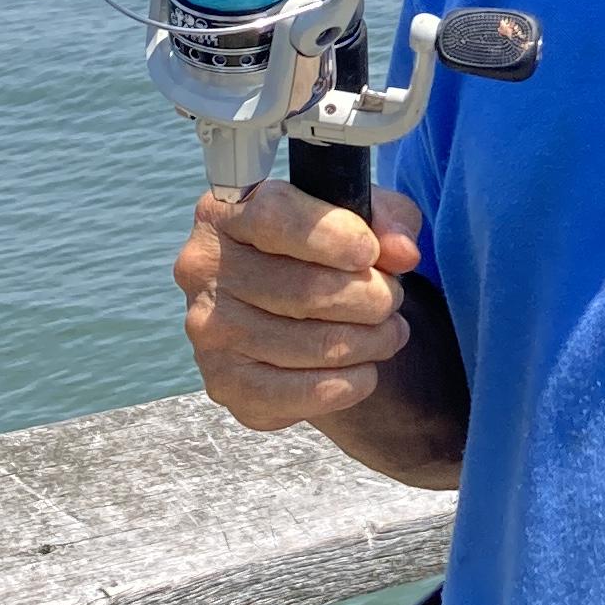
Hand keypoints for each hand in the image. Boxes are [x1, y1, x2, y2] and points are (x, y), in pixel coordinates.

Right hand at [174, 178, 420, 440]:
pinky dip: (349, 384)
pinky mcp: (224, 382)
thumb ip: (387, 217)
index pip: (274, 218)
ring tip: (389, 333)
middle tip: (392, 300)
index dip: (334, 237)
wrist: (287, 311)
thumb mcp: (356, 215)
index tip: (371, 253)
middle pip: (304, 290)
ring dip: (371, 342)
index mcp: (225, 211)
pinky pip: (299, 393)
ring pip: (311, 345)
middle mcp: (203, 269)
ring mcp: (208, 330)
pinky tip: (364, 370)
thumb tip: (402, 252)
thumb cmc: (320, 252)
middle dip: (372, 298)